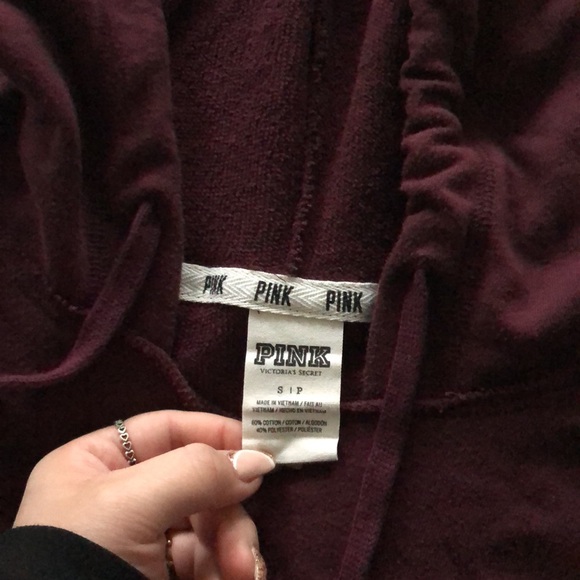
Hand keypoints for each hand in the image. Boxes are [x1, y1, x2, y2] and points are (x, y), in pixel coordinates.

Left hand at [13, 410, 274, 578]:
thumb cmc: (82, 555)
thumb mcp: (131, 503)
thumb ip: (196, 472)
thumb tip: (257, 462)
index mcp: (96, 463)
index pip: (166, 430)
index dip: (214, 433)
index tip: (260, 449)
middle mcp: (121, 497)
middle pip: (196, 481)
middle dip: (227, 512)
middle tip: (241, 544)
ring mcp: (142, 540)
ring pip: (208, 523)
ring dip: (233, 546)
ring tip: (243, 573)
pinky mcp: (160, 577)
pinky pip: (206, 560)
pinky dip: (225, 569)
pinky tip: (234, 579)